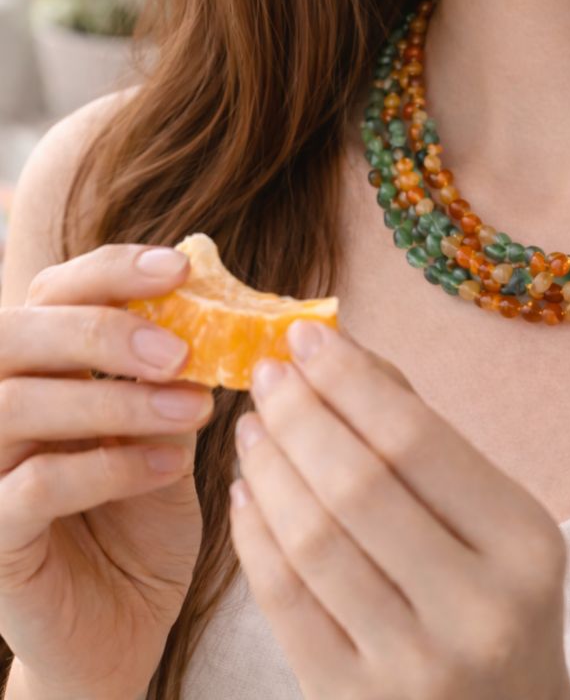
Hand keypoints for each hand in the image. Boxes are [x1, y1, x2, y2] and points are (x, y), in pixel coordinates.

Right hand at [0, 244, 214, 698]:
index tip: (182, 267)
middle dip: (101, 331)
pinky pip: (31, 487)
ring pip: (14, 405)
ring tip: (194, 408)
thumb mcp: (168, 434)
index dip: (111, 270)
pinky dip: (107, 467)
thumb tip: (226, 305)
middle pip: (13, 335)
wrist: (122, 624)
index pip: (51, 292)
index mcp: (39, 372)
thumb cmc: (144, 519)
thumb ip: (177, 376)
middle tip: (179, 351)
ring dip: (114, 399)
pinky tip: (168, 465)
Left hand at [229, 321, 569, 699]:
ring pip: (311, 539)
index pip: (418, 441)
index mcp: (526, 544)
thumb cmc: (499, 599)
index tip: (308, 337)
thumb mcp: (496, 519)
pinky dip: (254, 535)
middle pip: (357, 484)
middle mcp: (477, 608)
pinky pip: (283, 601)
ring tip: (252, 425)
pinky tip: (246, 492)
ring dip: (268, 467)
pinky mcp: (351, 699)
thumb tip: (345, 355)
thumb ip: (425, 437)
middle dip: (299, 414)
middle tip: (268, 372)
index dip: (351, 381)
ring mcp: (413, 664)